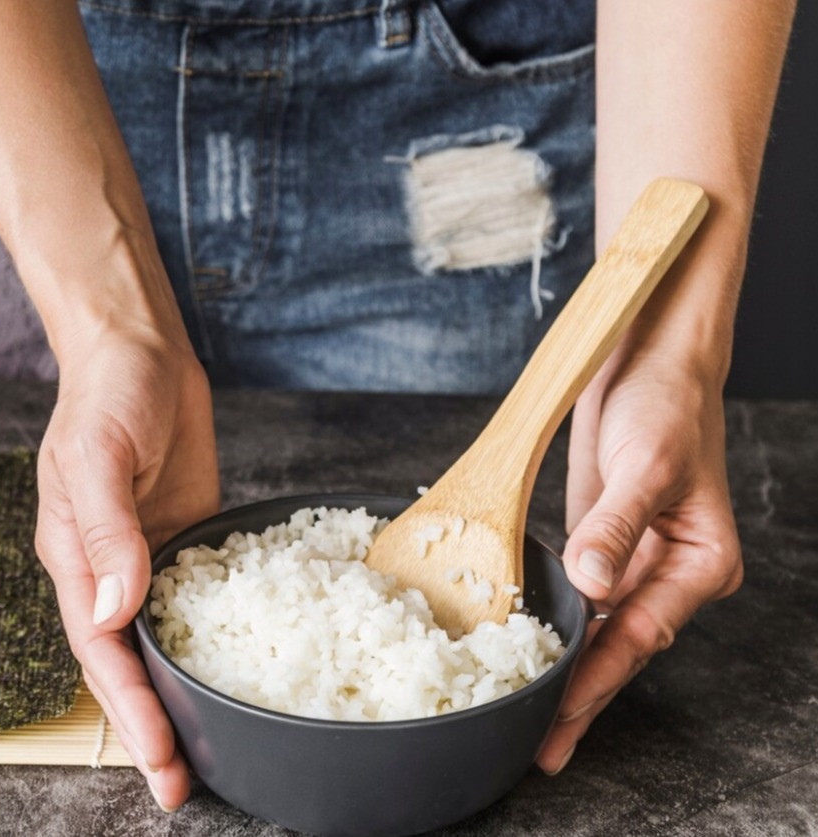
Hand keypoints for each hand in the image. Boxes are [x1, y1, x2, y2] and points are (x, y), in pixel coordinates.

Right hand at [35, 326, 218, 811]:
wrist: (139, 348)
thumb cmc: (107, 392)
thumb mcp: (99, 454)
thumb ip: (108, 532)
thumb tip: (116, 610)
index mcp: (74, 559)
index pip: (100, 652)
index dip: (129, 710)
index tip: (159, 758)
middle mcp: (108, 571)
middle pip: (127, 666)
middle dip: (152, 729)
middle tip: (182, 788)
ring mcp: (147, 560)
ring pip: (161, 647)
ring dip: (181, 701)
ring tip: (208, 756)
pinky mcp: (186, 544)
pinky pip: (199, 606)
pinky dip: (213, 647)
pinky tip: (243, 678)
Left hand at [538, 351, 741, 773]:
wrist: (654, 360)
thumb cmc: (666, 404)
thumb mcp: (645, 463)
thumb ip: (616, 527)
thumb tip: (593, 583)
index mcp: (700, 564)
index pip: (639, 635)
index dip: (597, 681)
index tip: (561, 720)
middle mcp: (671, 573)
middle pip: (619, 648)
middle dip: (578, 698)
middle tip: (539, 749)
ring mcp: (635, 562)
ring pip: (596, 631)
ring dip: (563, 668)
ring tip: (525, 715)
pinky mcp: (601, 545)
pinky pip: (578, 599)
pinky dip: (555, 627)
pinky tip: (528, 654)